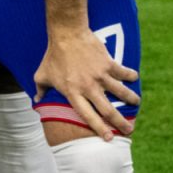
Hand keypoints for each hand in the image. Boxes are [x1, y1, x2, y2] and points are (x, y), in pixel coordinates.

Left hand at [34, 24, 139, 140]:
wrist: (66, 34)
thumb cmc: (53, 55)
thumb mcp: (42, 74)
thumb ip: (40, 89)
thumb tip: (36, 100)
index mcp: (73, 93)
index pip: (88, 116)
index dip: (99, 129)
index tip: (109, 138)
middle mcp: (88, 87)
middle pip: (108, 110)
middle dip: (120, 123)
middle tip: (129, 130)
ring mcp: (100, 76)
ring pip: (121, 92)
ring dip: (131, 99)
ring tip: (136, 102)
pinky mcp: (108, 64)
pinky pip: (124, 72)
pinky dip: (131, 75)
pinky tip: (134, 77)